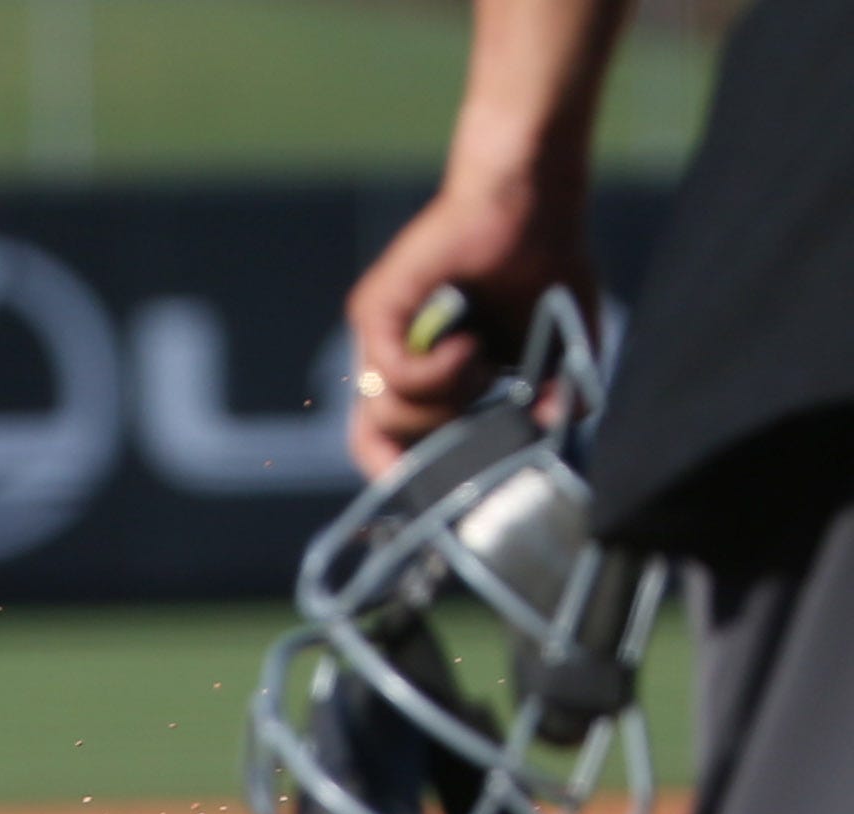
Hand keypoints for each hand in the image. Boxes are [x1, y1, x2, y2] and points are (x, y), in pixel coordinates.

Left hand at [343, 180, 595, 476]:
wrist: (530, 202)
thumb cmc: (543, 267)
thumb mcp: (557, 348)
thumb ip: (553, 397)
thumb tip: (550, 436)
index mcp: (425, 376)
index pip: (387, 446)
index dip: (403, 477)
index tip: (439, 491)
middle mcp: (391, 359)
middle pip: (377, 440)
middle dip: (431, 444)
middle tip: (474, 415)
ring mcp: (379, 336)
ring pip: (386, 412)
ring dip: (446, 401)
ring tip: (479, 362)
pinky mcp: (375, 310)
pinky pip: (394, 374)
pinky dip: (438, 373)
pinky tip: (469, 346)